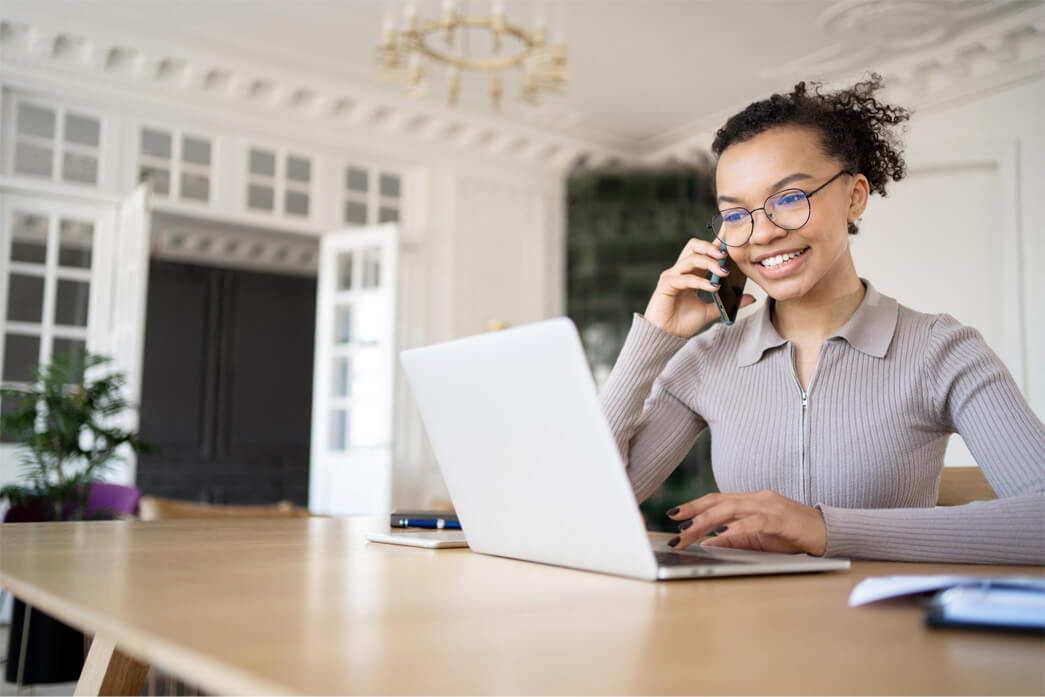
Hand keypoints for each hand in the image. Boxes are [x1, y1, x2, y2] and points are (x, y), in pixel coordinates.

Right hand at [643, 238, 754, 337]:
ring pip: (690, 259)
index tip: (730, 236)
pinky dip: (700, 281)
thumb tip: (750, 298)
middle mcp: (680, 271)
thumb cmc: (682, 323)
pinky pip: (685, 278)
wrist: (665, 336)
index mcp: (691, 273)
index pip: (703, 252)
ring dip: (709, 263)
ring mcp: (672, 276)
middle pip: (693, 246)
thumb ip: (727, 302)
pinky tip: (713, 287)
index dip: (716, 243)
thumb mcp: (710, 311)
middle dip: (710, 247)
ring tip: (724, 273)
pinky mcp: (666, 285)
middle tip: (725, 254)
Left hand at [665, 490, 826, 555]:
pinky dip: (736, 527)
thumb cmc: (793, 535)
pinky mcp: (780, 519)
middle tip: (675, 528)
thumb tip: (707, 543)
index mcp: (750, 501)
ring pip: (730, 509)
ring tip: (689, 531)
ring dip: (706, 521)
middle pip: (718, 502)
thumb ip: (734, 539)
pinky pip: (754, 522)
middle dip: (693, 514)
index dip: (694, 506)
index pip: (716, 500)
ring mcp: (769, 506)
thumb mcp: (758, 538)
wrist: (828, 532)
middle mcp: (757, 498)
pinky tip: (722, 534)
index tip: (673, 516)